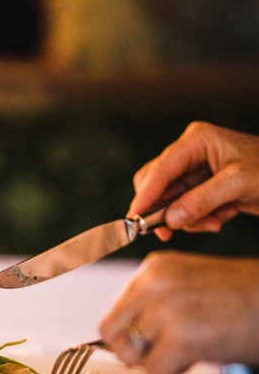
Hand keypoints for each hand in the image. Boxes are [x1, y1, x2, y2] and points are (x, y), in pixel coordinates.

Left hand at [99, 251, 258, 373]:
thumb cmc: (242, 301)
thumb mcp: (186, 288)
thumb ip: (150, 306)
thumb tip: (118, 341)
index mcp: (153, 268)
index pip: (113, 316)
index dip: (130, 336)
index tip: (152, 339)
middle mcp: (154, 282)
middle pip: (112, 335)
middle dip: (136, 350)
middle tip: (169, 348)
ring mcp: (166, 307)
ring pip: (133, 355)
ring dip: (159, 360)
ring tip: (192, 344)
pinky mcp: (181, 334)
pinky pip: (155, 370)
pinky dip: (175, 370)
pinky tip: (201, 352)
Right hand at [130, 121, 258, 240]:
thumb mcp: (238, 184)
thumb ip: (201, 200)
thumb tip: (169, 219)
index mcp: (196, 141)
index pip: (161, 169)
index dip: (146, 195)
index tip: (134, 218)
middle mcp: (190, 153)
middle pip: (156, 185)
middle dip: (166, 210)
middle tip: (168, 232)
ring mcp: (194, 171)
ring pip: (168, 201)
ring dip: (189, 218)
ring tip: (216, 222)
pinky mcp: (200, 188)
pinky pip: (183, 208)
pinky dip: (199, 219)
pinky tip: (222, 217)